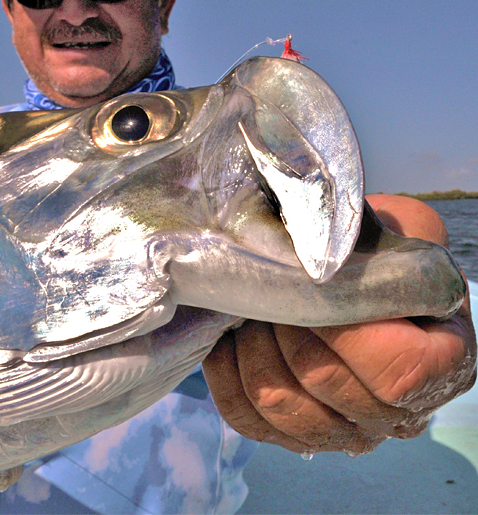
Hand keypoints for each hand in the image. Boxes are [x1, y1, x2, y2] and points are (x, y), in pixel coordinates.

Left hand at [202, 194, 476, 454]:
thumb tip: (322, 244)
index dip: (342, 330)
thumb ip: (378, 244)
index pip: (396, 371)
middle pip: (324, 384)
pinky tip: (230, 337)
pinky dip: (227, 373)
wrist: (350, 278)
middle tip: (271, 290)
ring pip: (280, 406)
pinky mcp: (294, 435)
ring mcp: (345, 431)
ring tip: (250, 311)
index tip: (311, 287)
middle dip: (285, 326)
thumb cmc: (375, 255)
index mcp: (441, 366)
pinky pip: (246, 418)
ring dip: (252, 348)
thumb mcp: (397, 233)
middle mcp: (398, 414)